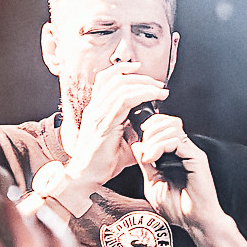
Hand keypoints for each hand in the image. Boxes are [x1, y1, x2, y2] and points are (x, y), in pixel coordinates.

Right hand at [61, 62, 166, 185]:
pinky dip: (143, 94)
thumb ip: (132, 129)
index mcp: (95, 110)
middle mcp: (94, 109)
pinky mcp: (103, 124)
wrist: (87, 177)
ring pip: (120, 86)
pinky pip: (124, 100)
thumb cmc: (104, 162)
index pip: (105, 80)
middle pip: (114, 79)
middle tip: (158, 83)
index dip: (122, 70)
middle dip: (139, 77)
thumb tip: (150, 123)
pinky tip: (155, 96)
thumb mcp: (122, 141)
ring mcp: (97, 115)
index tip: (140, 69)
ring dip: (144, 84)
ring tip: (160, 90)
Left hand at [131, 111, 223, 229]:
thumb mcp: (152, 183)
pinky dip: (159, 147)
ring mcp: (191, 154)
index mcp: (176, 155)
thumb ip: (145, 165)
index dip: (151, 125)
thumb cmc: (177, 209)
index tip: (139, 136)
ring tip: (147, 157)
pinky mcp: (196, 158)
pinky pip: (177, 141)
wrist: (194, 222)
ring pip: (172, 128)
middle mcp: (185, 151)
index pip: (165, 126)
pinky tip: (152, 159)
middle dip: (150, 132)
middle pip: (168, 122)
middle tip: (143, 151)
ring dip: (154, 139)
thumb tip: (137, 146)